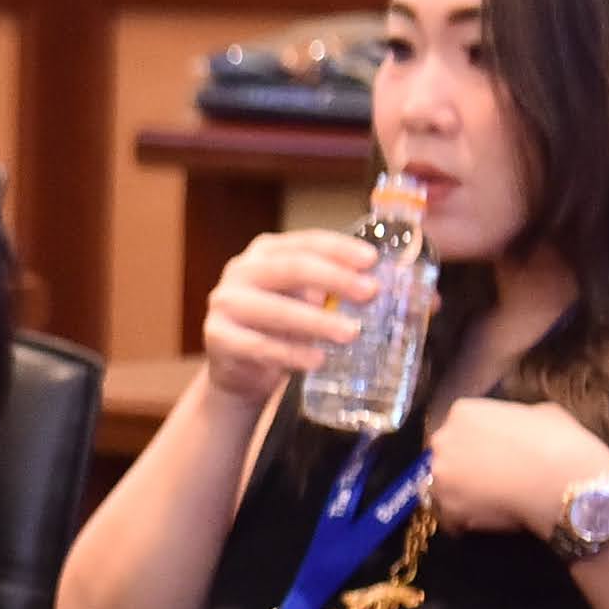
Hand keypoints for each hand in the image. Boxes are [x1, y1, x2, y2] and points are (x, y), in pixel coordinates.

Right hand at [197, 227, 383, 405]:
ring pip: (274, 309)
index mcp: (266, 252)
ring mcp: (224, 303)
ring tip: (351, 334)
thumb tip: (391, 290)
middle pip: (290, 268)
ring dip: (316, 322)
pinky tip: (317, 360)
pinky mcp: (216, 337)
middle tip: (370, 293)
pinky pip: (256, 345)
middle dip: (335, 279)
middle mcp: (241, 270)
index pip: (306, 242)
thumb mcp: (308, 299)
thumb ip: (335, 290)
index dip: (340, 249)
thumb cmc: (282, 326)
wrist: (239, 366)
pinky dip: (290, 353)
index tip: (372, 260)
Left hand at [421, 394, 608, 536]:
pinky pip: (448, 517)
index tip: (490, 453)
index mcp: (464, 412)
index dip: (476, 442)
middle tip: (488, 477)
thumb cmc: (559, 443)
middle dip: (463, 465)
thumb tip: (519, 426)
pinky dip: (461, 521)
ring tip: (487, 501)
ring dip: (459, 493)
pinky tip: (482, 520)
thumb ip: (517, 417)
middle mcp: (444, 440)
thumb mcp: (542, 413)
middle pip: (446, 454)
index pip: (460, 427)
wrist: (562, 481)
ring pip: (442, 485)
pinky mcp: (447, 507)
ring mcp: (441, 475)